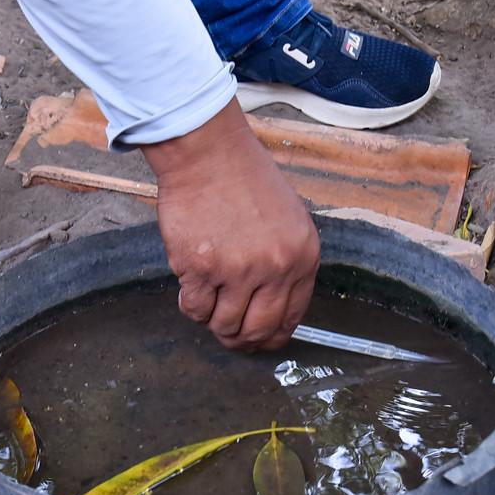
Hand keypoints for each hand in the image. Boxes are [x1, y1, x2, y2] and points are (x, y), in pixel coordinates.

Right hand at [142, 99, 319, 350]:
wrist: (209, 153)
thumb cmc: (245, 180)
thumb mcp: (289, 220)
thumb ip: (287, 263)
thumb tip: (274, 306)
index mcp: (302, 257)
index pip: (292, 317)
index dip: (273, 336)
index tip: (260, 341)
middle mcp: (275, 267)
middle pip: (258, 329)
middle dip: (242, 340)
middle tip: (229, 336)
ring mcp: (237, 270)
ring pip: (225, 325)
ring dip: (214, 322)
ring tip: (209, 305)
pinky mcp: (200, 268)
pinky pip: (195, 309)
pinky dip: (191, 307)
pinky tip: (191, 290)